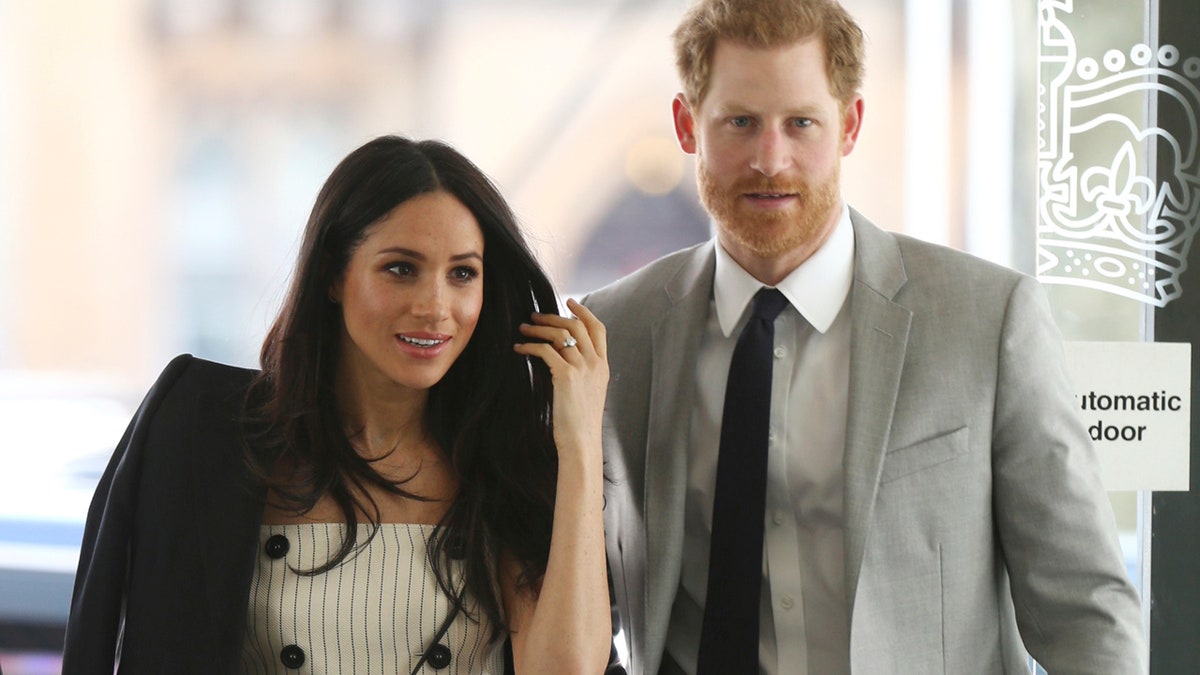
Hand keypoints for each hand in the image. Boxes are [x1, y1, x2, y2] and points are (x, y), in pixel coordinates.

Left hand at [512, 298, 608, 460]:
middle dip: (554, 316)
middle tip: (534, 314)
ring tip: (523, 328)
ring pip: (560, 334)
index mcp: (603, 366)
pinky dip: (530, 346)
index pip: (598, 329)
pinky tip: (519, 348)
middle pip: (576, 326)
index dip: (584, 312)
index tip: (570, 302)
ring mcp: (582, 368)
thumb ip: (583, 375)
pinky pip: (545, 350)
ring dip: (538, 328)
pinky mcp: (566, 376)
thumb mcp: (589, 394)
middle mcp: (596, 363)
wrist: (582, 442)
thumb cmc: (580, 424)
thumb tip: (564, 361)